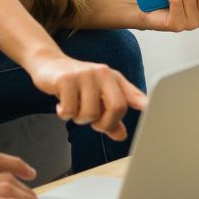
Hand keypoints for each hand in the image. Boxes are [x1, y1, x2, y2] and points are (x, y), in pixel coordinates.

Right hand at [27, 53, 147, 139]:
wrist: (48, 63)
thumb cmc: (75, 82)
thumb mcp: (95, 97)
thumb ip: (109, 115)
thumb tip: (122, 135)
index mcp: (113, 78)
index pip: (131, 96)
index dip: (143, 103)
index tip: (151, 108)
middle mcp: (102, 73)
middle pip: (116, 107)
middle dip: (104, 123)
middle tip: (92, 122)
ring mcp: (84, 75)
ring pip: (90, 113)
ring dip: (79, 118)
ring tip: (73, 107)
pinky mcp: (66, 79)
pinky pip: (69, 110)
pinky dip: (64, 114)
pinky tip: (60, 104)